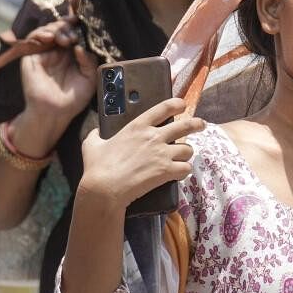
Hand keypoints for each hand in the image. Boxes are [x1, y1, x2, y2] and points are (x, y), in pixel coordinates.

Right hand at [18, 17, 97, 121]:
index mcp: (70, 54)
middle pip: (58, 28)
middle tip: (73, 37)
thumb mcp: (90, 78)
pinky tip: (50, 38)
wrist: (56, 113)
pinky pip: (32, 39)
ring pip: (46, 30)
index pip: (70, 32)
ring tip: (65, 40)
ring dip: (56, 29)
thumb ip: (89, 60)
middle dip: (66, 27)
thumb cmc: (73, 99)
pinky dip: (40, 33)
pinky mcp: (30, 58)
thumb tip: (80, 47)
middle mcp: (56, 51)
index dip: (74, 25)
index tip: (80, 22)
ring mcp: (43, 53)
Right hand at [78, 98, 204, 210]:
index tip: (182, 104)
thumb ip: (96, 134)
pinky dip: (184, 171)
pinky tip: (180, 173)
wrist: (105, 188)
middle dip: (196, 124)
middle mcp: (154, 136)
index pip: (164, 108)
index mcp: (138, 126)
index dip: (177, 103)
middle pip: (185, 125)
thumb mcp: (92, 144)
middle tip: (200, 124)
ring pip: (188, 149)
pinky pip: (186, 168)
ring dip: (186, 153)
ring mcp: (162, 154)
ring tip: (183, 157)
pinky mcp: (166, 171)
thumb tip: (96, 132)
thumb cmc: (97, 166)